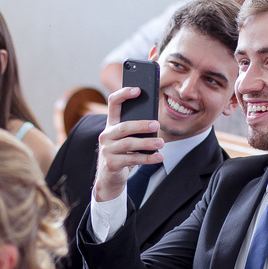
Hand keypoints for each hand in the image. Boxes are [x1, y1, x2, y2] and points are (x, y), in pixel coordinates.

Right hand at [93, 86, 162, 202]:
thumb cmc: (123, 154)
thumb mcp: (128, 139)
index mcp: (111, 124)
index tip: (138, 89)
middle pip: (124, 126)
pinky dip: (147, 159)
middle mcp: (106, 135)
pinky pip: (132, 159)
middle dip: (141, 125)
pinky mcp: (111, 164)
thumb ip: (136, 130)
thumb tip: (155, 123)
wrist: (110, 179)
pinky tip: (159, 157)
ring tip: (161, 143)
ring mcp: (107, 150)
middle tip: (157, 125)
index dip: (124, 94)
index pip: (113, 103)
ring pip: (129, 144)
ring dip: (147, 143)